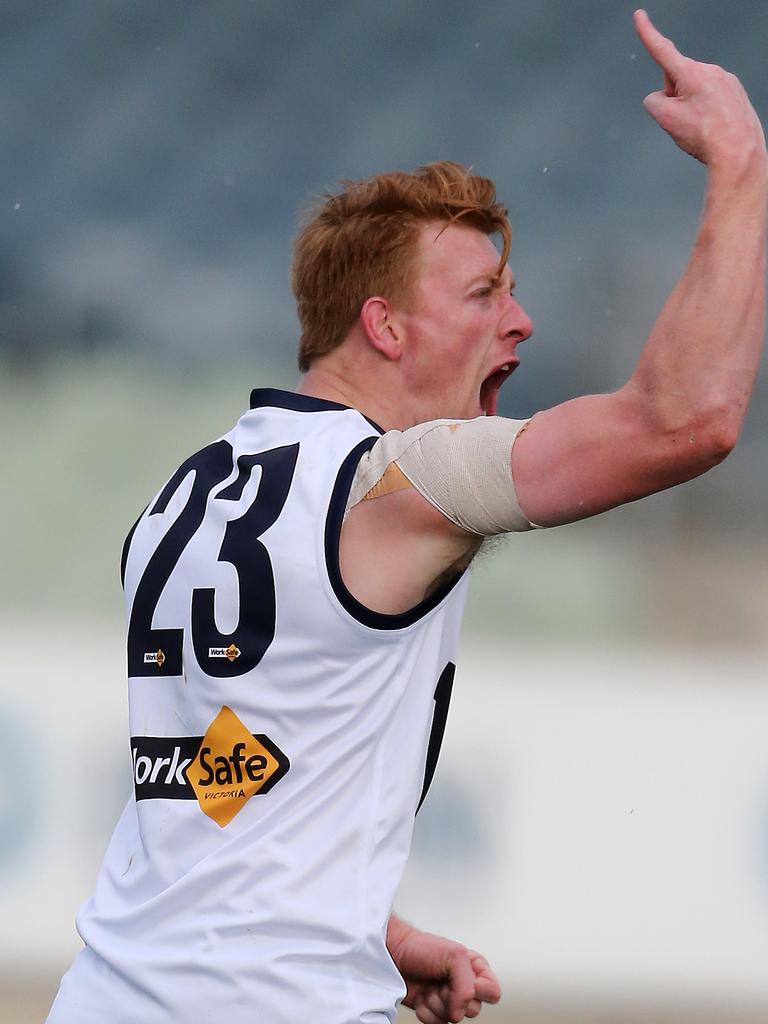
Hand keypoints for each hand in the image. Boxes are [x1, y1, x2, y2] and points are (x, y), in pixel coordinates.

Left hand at [387, 915, 499, 1022]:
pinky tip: (420, 996)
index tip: (466, 978)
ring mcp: (448, 1000)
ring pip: (454, 1019)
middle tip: (441, 980)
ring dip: (437, 1003)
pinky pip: (437, 1023)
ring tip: (428, 985)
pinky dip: (426, 1011)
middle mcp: (463, 986)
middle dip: (453, 996)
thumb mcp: (455, 955)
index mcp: (475, 969)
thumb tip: (461, 1012)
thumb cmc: (422, 947)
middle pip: (474, 1009)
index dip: (480, 989)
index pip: (493, 992)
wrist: (393, 955)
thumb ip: (467, 984)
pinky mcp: (432, 1011)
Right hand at [634, 9, 765, 165]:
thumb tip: (658, 98)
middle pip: (677, 80)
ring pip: (694, 91)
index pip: (662, 50)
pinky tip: (712, 127)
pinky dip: (707, 112)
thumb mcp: (666, 120)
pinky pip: (711, 98)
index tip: (640, 17)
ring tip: (701, 127)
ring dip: (691, 107)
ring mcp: (726, 80)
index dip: (648, 33)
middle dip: (674, 98)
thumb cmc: (706, 136)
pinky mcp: (735, 92)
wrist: (738, 152)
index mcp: (691, 73)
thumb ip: (652, 102)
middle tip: (684, 121)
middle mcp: (711, 71)